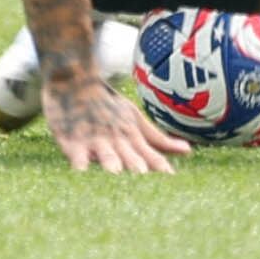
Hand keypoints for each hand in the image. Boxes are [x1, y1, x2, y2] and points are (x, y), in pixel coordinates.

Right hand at [44, 63, 185, 174]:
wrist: (75, 79)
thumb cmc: (108, 104)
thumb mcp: (136, 120)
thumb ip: (159, 140)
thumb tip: (188, 151)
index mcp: (131, 135)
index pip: (148, 154)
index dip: (158, 165)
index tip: (170, 179)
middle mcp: (115, 138)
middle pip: (128, 154)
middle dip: (135, 165)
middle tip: (143, 176)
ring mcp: (94, 138)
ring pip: (104, 151)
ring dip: (110, 160)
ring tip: (115, 171)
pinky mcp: (71, 138)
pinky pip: (75, 151)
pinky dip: (78, 159)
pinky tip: (81, 169)